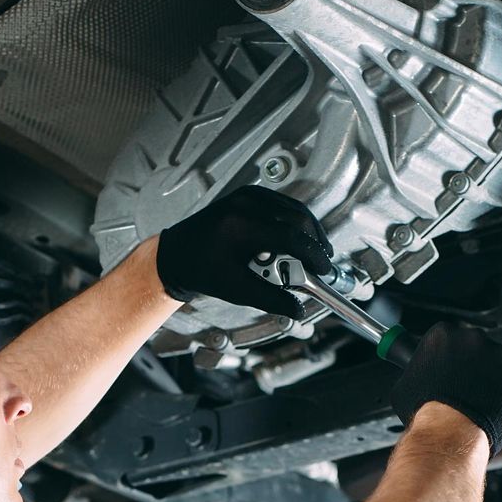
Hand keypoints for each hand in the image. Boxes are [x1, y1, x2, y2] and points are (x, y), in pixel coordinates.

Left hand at [154, 187, 331, 319]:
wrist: (178, 254)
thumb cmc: (202, 269)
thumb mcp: (239, 290)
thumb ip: (272, 299)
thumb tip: (298, 308)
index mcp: (243, 228)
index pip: (292, 237)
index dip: (314, 255)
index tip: (323, 268)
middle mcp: (246, 206)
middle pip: (298, 218)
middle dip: (315, 241)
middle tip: (322, 262)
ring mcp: (247, 196)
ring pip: (293, 208)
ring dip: (307, 230)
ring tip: (312, 252)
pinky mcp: (248, 194)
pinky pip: (282, 203)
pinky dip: (294, 220)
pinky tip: (297, 237)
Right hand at [387, 323, 501, 453]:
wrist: (450, 431)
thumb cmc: (426, 410)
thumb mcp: (404, 385)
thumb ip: (413, 372)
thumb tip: (412, 375)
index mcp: (444, 334)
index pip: (447, 338)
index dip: (446, 356)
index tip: (447, 370)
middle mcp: (474, 338)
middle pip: (474, 347)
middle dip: (471, 365)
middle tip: (462, 388)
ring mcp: (500, 355)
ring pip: (496, 365)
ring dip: (490, 379)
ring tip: (477, 402)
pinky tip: (492, 409)